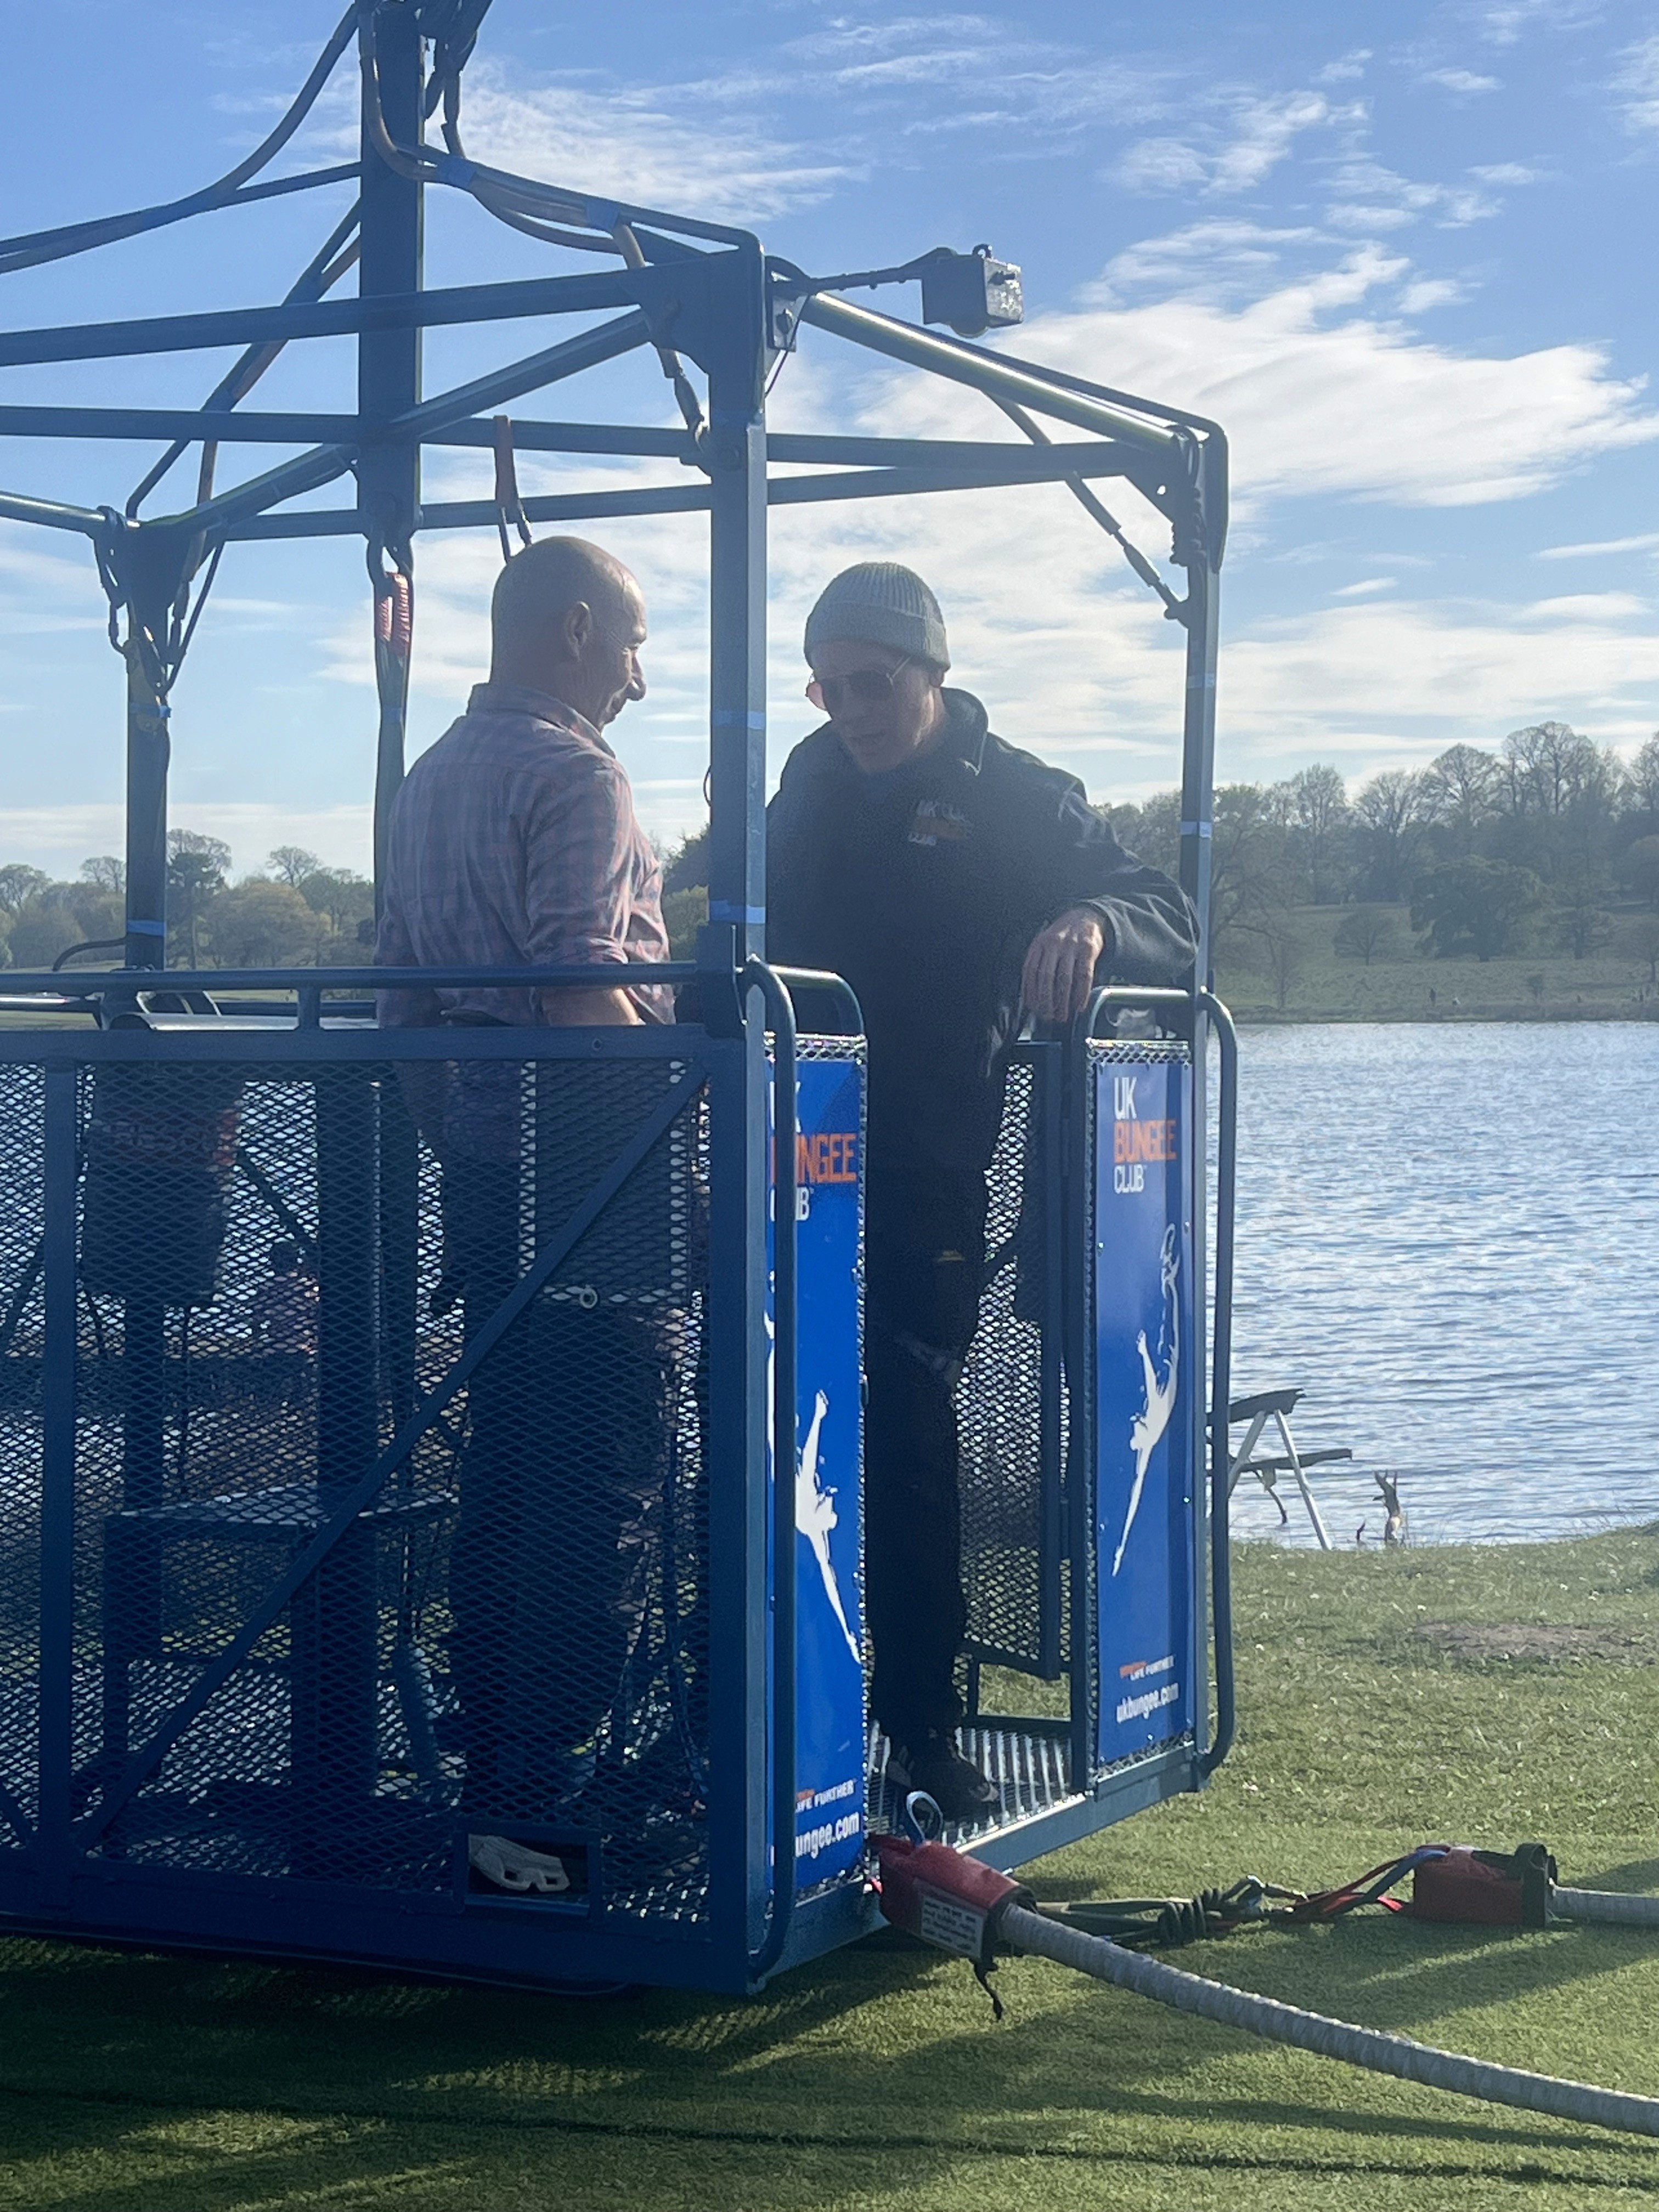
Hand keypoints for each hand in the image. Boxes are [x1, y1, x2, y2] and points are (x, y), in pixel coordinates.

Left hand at [1021, 906, 1108, 1024]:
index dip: (1030, 992)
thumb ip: (1038, 964)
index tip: (1033, 1008)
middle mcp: (1053, 944)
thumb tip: (1031, 996)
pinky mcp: (1088, 949)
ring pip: (1065, 979)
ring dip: (1063, 1001)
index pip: (1030, 971)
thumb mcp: (1045, 944)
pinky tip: (1079, 1005)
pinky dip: (1081, 993)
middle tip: (1048, 1016)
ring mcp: (1072, 946)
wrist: (1086, 916)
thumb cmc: (1063, 937)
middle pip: (1046, 977)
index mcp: (1039, 944)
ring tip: (1062, 1015)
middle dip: (1046, 1000)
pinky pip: (1084, 975)